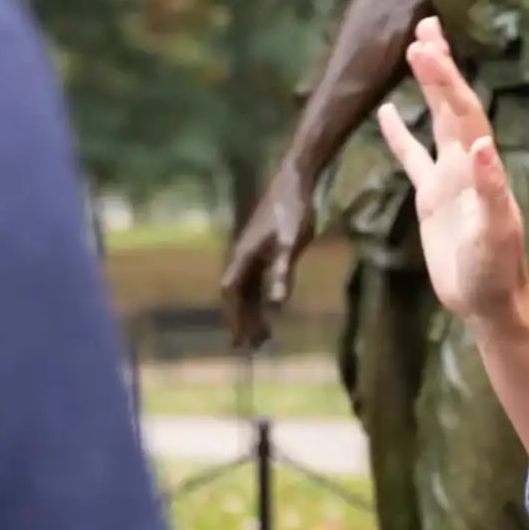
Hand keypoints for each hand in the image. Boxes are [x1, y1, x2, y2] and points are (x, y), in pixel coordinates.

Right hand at [220, 167, 317, 348]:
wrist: (296, 180)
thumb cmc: (295, 209)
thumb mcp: (293, 241)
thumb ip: (284, 271)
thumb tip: (277, 304)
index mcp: (245, 256)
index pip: (232, 294)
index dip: (235, 317)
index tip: (239, 340)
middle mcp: (243, 255)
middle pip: (237, 296)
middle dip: (242, 321)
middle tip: (252, 348)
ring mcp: (253, 251)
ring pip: (247, 289)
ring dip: (252, 312)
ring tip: (262, 337)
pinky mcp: (264, 247)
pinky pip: (256, 280)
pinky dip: (260, 297)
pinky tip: (271, 309)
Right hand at [374, 17, 528, 326]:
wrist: (491, 301)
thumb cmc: (496, 270)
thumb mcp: (495, 232)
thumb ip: (490, 189)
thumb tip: (482, 146)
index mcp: (480, 167)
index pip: (462, 112)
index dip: (445, 80)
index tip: (425, 48)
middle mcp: (466, 163)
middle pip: (452, 103)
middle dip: (440, 66)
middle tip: (426, 26)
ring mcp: (449, 178)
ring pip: (436, 120)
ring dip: (428, 86)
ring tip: (417, 48)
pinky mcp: (432, 198)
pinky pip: (413, 157)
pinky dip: (400, 134)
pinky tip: (386, 112)